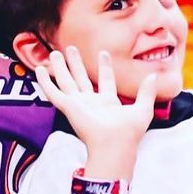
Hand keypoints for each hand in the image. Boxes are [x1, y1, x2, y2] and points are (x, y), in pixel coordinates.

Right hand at [34, 46, 155, 168]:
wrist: (114, 144)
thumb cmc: (129, 133)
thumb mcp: (143, 108)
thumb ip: (147, 92)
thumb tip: (154, 75)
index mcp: (108, 104)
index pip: (105, 81)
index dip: (104, 67)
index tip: (103, 53)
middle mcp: (91, 104)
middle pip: (81, 79)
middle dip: (76, 64)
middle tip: (71, 49)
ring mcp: (78, 105)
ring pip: (66, 82)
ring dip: (60, 67)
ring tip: (55, 52)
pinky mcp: (67, 107)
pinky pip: (52, 92)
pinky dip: (44, 82)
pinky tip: (38, 69)